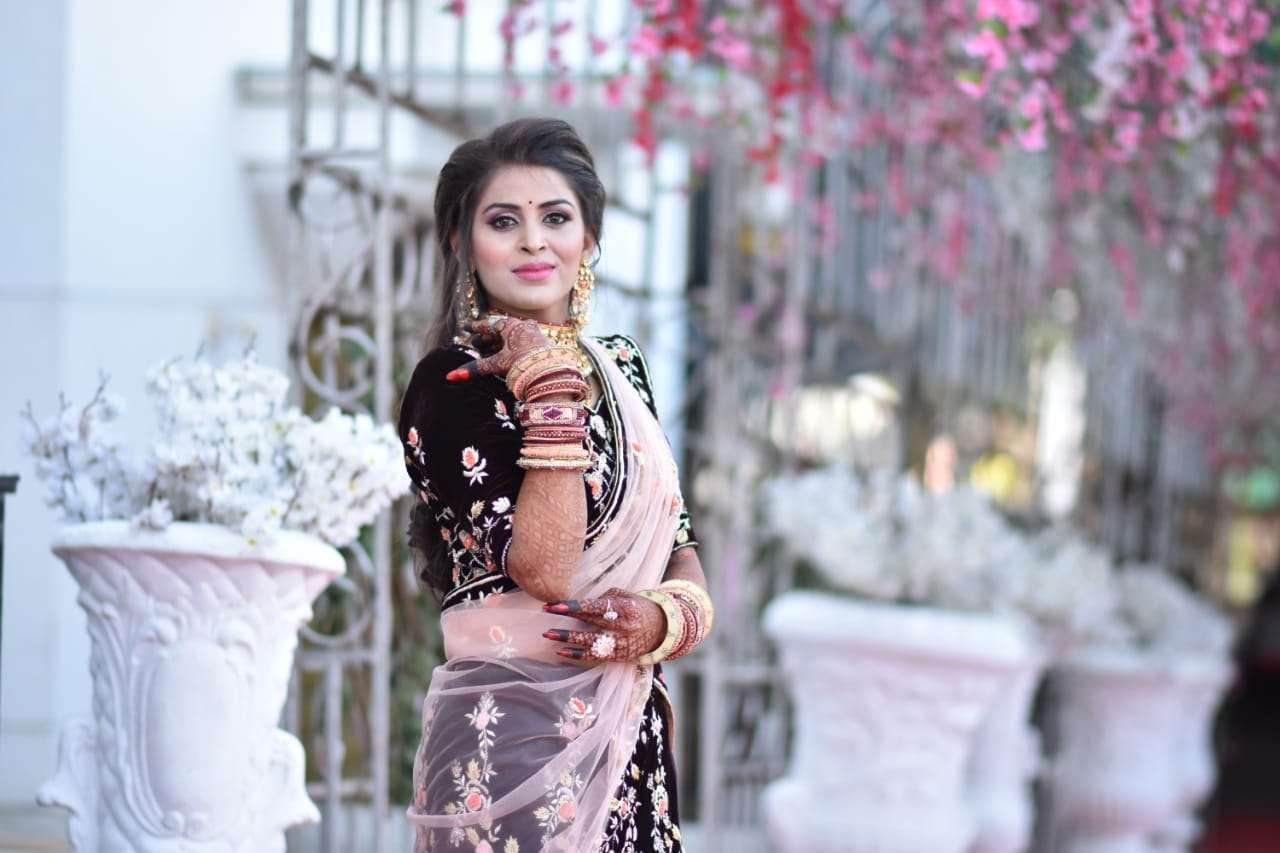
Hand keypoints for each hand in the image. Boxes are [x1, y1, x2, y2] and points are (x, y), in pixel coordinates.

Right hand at [445, 315, 550, 381]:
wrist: (551, 373)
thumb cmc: (523, 364)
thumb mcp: (497, 364)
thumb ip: (477, 368)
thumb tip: (452, 376)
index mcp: (511, 326)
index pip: (489, 325)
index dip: (476, 328)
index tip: (466, 327)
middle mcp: (523, 327)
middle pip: (499, 332)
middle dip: (486, 339)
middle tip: (475, 345)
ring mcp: (533, 336)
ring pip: (510, 339)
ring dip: (498, 346)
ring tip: (488, 355)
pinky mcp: (539, 346)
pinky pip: (519, 345)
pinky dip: (509, 350)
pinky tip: (505, 359)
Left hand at [542, 587, 666, 662]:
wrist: (663, 629)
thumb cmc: (638, 607)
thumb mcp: (625, 596)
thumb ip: (604, 598)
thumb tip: (580, 602)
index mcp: (625, 608)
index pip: (595, 606)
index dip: (574, 606)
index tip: (554, 605)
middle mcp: (623, 627)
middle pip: (591, 623)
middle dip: (567, 619)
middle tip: (545, 615)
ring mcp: (621, 643)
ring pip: (590, 642)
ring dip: (568, 638)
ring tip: (549, 635)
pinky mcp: (619, 656)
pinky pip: (595, 656)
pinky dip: (578, 655)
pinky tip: (562, 652)